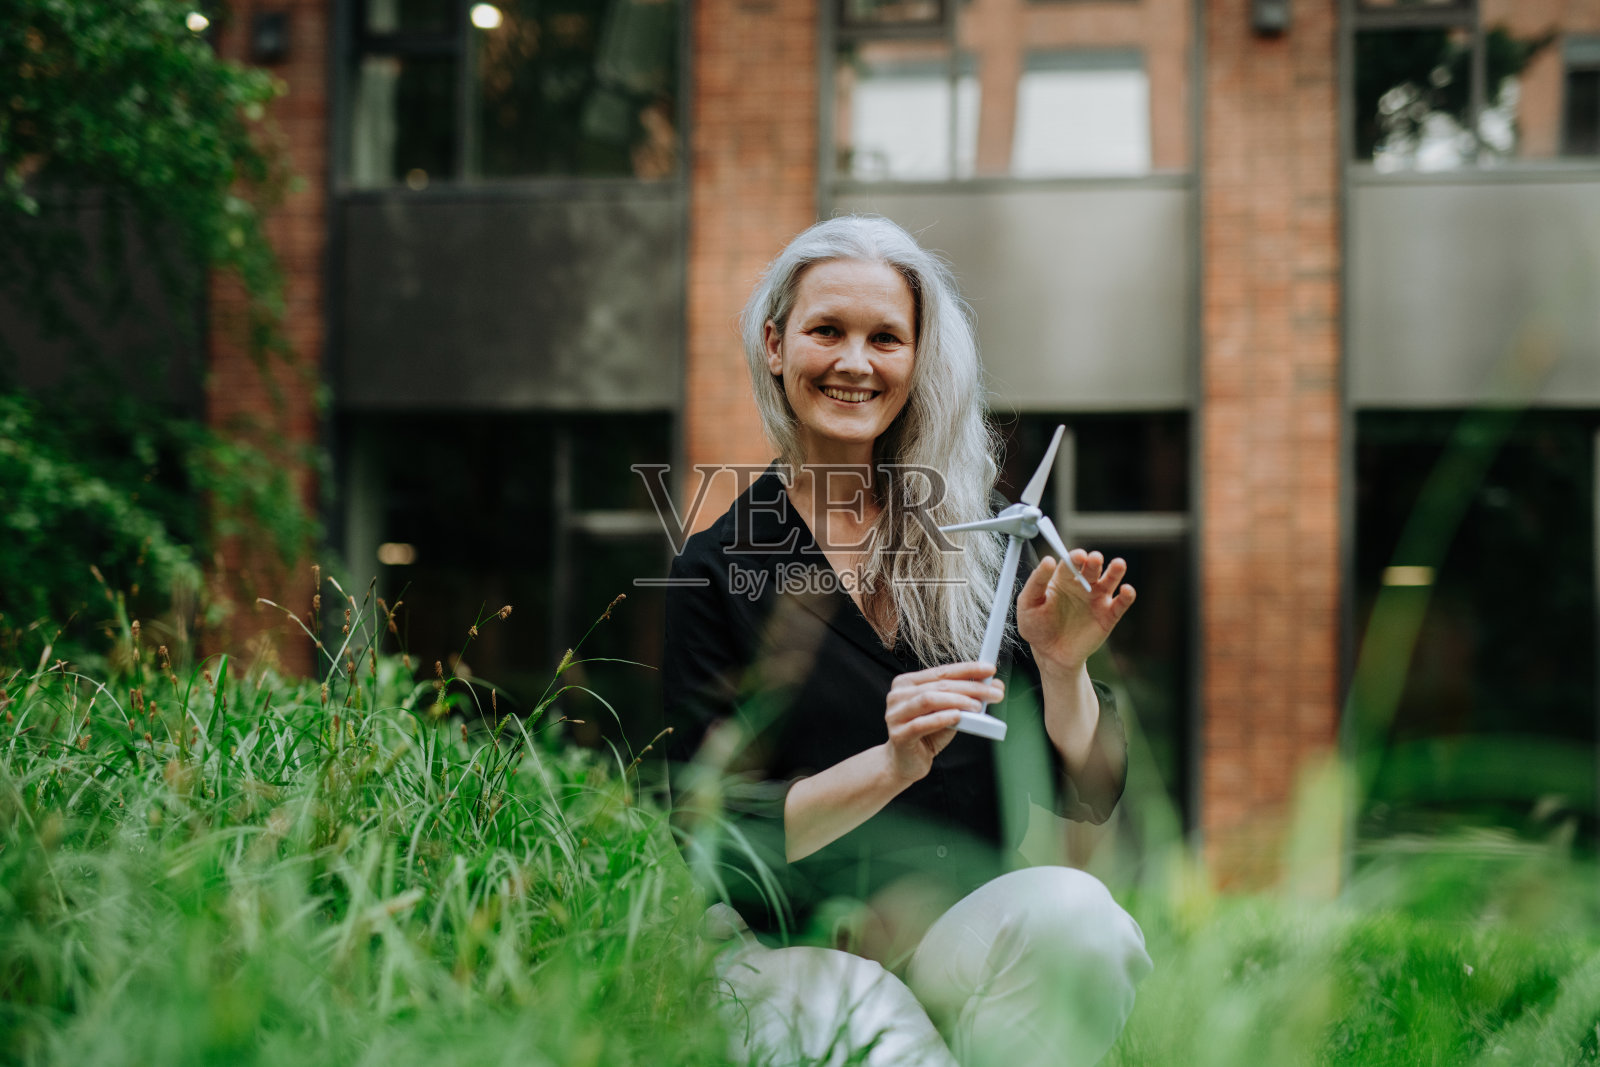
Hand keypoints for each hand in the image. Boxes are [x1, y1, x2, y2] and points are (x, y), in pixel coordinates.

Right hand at [883, 661, 1003, 783]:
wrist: (905, 763)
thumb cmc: (927, 735)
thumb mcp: (949, 713)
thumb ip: (966, 698)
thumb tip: (995, 685)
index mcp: (908, 683)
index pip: (942, 671)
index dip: (967, 669)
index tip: (990, 669)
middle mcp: (898, 695)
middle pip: (939, 685)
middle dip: (970, 687)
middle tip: (994, 693)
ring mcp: (895, 714)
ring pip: (929, 699)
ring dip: (958, 700)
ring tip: (978, 706)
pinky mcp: (898, 735)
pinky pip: (921, 724)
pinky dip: (942, 718)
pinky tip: (958, 716)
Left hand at [1016, 550, 1135, 673]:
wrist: (1051, 656)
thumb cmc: (1037, 627)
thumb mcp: (1028, 604)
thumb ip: (1036, 582)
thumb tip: (1047, 560)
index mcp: (1063, 579)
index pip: (1070, 564)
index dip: (1074, 558)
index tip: (1077, 556)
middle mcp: (1082, 585)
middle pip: (1092, 568)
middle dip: (1094, 561)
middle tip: (1094, 558)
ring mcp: (1097, 600)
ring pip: (1110, 580)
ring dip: (1115, 571)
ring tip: (1118, 565)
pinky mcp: (1108, 616)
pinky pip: (1120, 604)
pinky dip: (1127, 595)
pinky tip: (1126, 590)